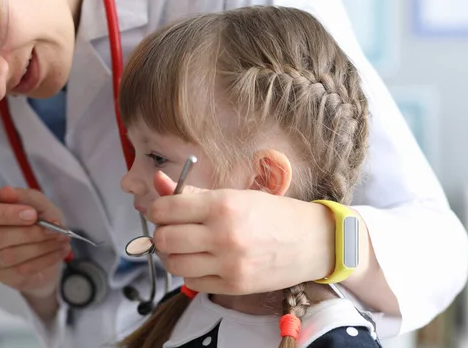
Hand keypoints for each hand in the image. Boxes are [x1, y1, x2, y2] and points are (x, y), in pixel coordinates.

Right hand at [0, 186, 70, 299]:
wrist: (49, 249)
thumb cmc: (38, 222)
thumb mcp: (40, 205)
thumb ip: (26, 197)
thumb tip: (6, 191)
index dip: (6, 214)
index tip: (32, 214)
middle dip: (28, 233)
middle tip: (53, 229)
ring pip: (9, 256)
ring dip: (41, 246)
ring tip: (62, 238)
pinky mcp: (3, 277)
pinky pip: (23, 270)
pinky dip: (46, 259)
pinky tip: (60, 250)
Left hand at [146, 172, 335, 294]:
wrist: (311, 241)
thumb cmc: (272, 214)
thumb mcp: (234, 195)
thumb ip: (192, 192)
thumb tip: (159, 181)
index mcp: (222, 205)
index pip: (166, 209)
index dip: (157, 210)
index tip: (161, 211)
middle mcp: (223, 235)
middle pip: (165, 238)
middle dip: (162, 233)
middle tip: (171, 229)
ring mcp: (228, 264)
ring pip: (174, 264)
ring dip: (172, 255)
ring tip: (184, 247)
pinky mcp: (233, 285)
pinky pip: (192, 282)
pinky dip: (190, 272)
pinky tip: (201, 262)